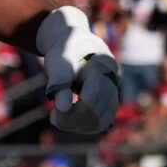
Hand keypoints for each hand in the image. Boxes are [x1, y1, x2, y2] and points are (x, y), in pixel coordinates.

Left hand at [36, 5, 122, 137]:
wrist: (73, 40)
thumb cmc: (64, 48)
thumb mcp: (58, 59)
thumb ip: (59, 81)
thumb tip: (63, 108)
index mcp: (102, 65)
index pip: (93, 99)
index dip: (74, 114)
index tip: (54, 116)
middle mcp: (113, 79)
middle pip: (99, 113)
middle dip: (74, 121)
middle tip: (53, 118)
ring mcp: (114, 89)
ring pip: (102, 120)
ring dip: (79, 126)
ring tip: (58, 118)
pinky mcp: (109, 99)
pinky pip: (102, 120)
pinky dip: (85, 125)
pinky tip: (68, 119)